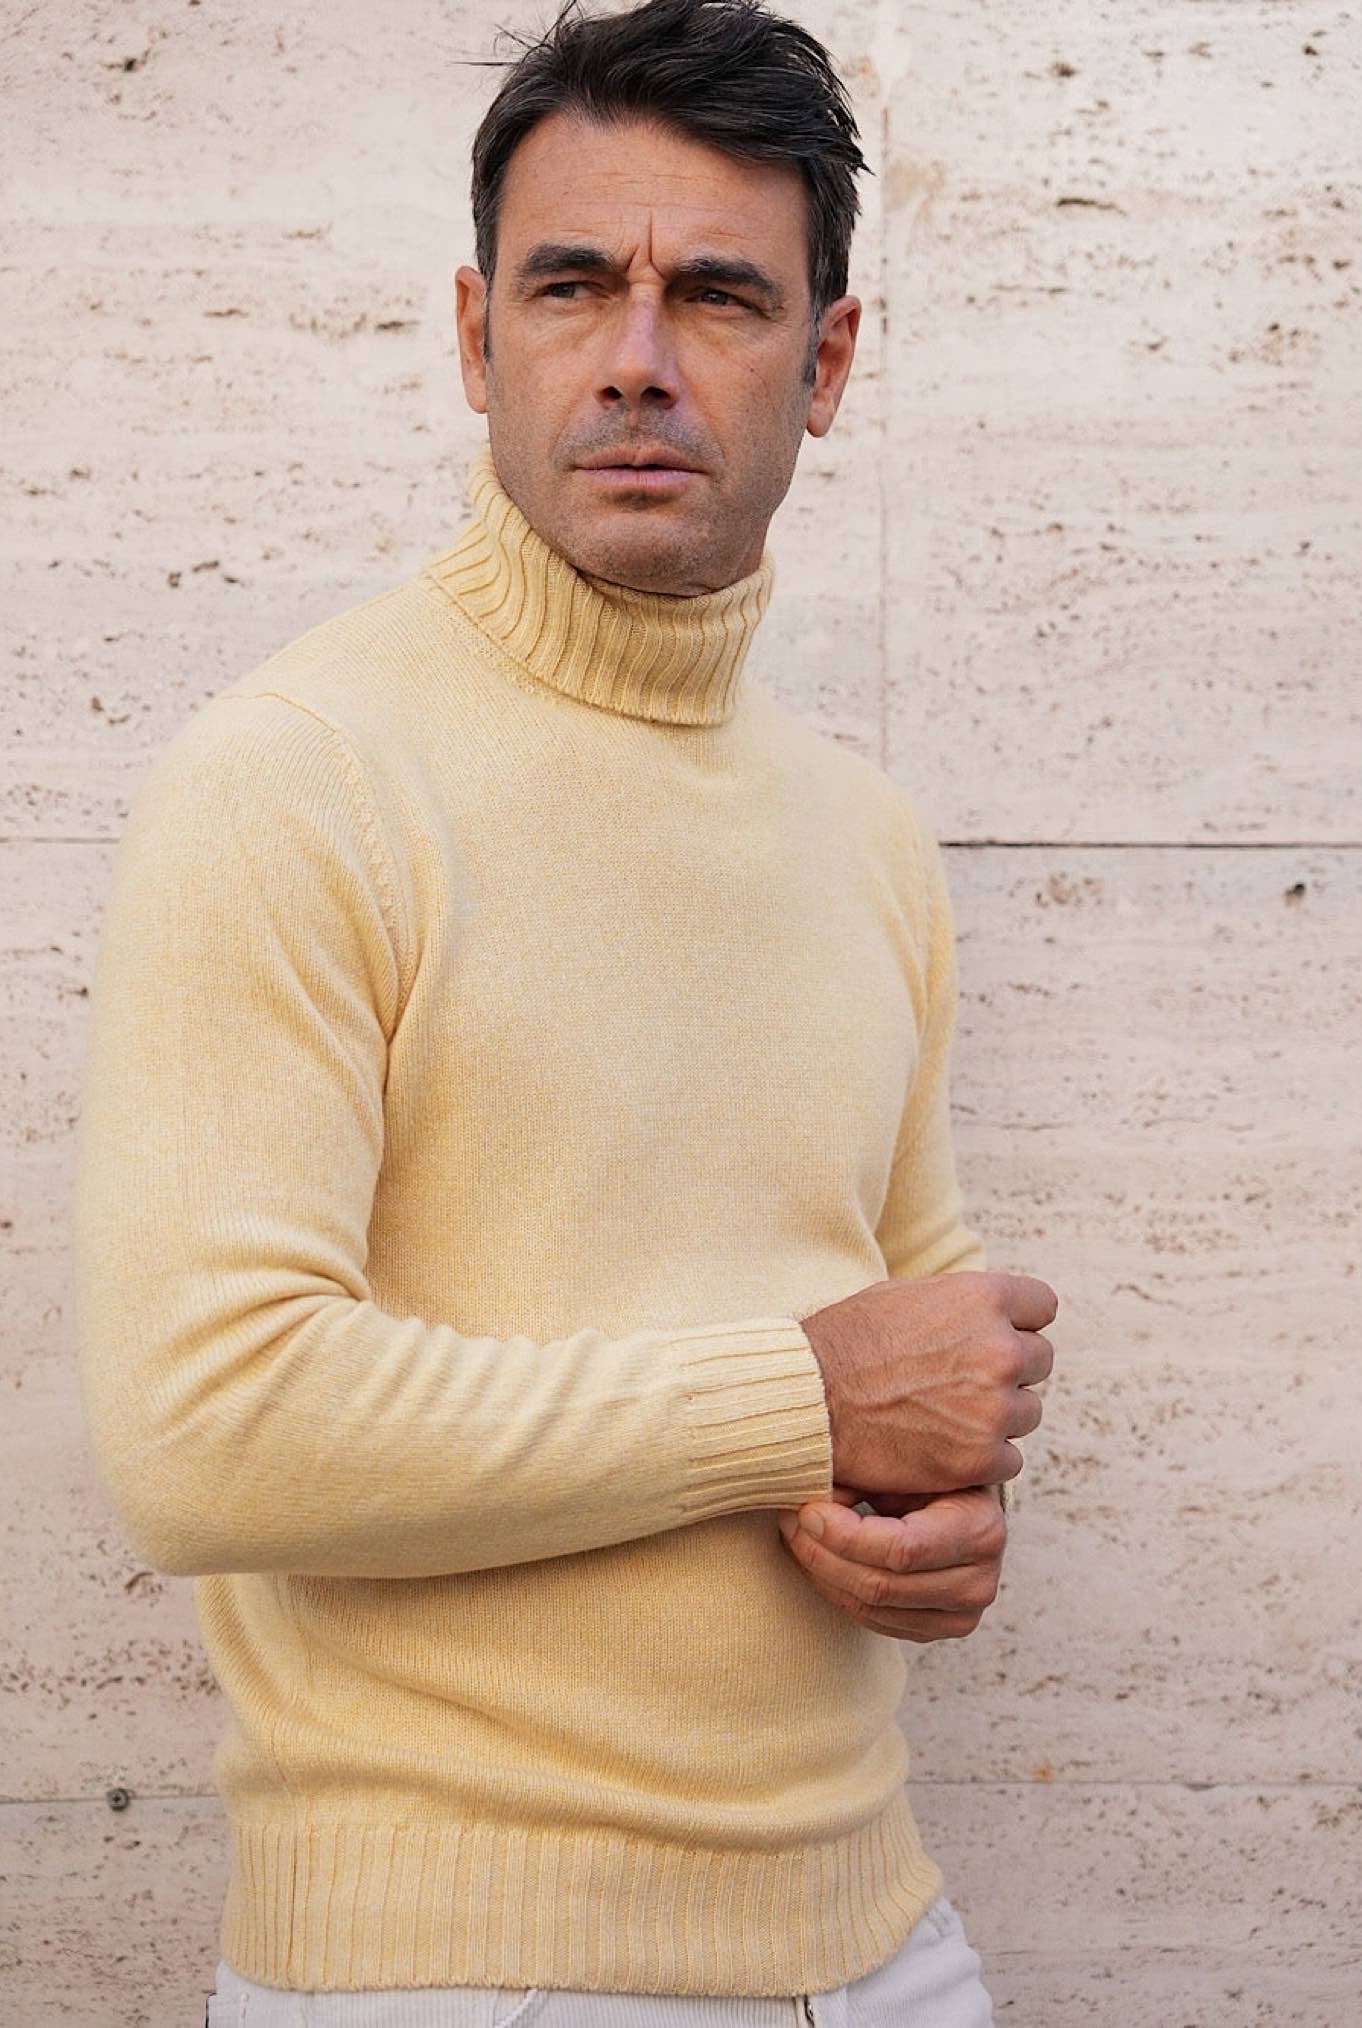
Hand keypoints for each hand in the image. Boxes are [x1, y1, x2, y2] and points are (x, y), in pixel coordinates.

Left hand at [775, 1482, 1005, 1641]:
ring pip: (871, 1607)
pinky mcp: (937, 1629)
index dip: (846, 1535)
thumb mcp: (910, 1465)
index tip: (807, 1511)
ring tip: (795, 1536)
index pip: (903, 1549)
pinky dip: (837, 1591)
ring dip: (821, 1573)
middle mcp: (979, 1583)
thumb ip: (870, 1477)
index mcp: (982, 1530)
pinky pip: (873, 1621)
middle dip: (823, 1554)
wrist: (965, 1503)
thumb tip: (812, 1501)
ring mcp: (960, 1615)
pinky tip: (816, 1561)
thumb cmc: (933, 1474)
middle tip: (790, 1520)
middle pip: (881, 1585)